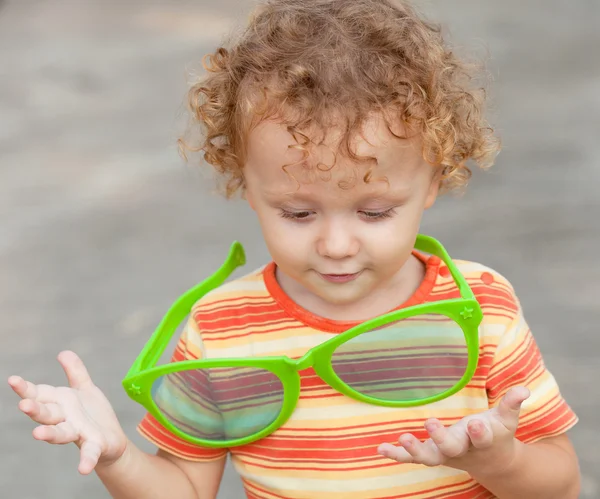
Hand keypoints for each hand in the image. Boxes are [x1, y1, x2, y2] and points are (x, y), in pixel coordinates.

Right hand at [8, 351, 127, 474]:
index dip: (26, 389)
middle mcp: (65, 419)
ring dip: (50, 434)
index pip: (40, 395)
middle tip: (23, 405)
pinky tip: (83, 469)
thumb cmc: (92, 414)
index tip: (12, 380)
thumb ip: (75, 372)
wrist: (112, 440)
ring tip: (37, 434)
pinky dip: (85, 460)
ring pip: (61, 433)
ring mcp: (78, 433)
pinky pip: (89, 453)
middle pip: (46, 414)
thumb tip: (63, 352)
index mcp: (61, 404)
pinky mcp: (94, 445)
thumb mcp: (85, 390)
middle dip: (35, 409)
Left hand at [378, 386, 529, 475]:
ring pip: (430, 457)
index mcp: (484, 441)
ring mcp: (446, 455)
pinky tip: (381, 448)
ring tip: (403, 438)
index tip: (476, 423)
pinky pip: (412, 458)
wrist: (492, 463)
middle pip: (453, 447)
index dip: (480, 432)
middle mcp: (463, 450)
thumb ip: (511, 403)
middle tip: (431, 423)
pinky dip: (397, 455)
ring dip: (415, 449)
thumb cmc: (497, 434)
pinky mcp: (432, 455)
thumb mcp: (506, 419)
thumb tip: (524, 389)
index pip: (483, 437)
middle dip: (442, 437)